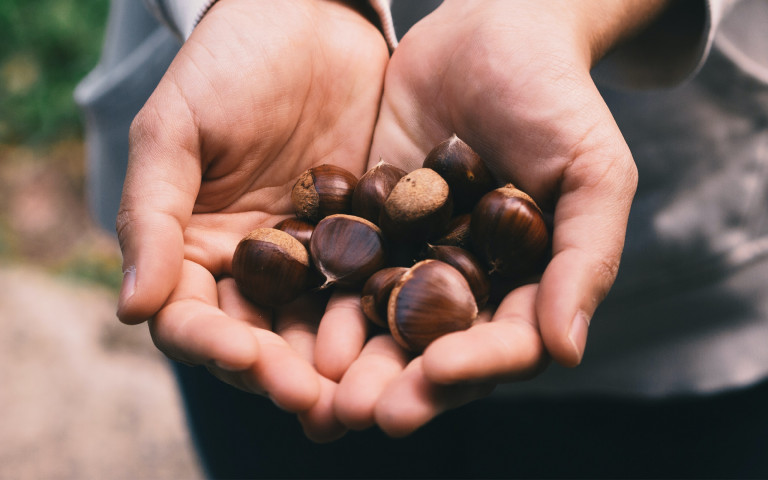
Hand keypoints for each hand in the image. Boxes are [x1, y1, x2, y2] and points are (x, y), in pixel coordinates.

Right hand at [115, 0, 387, 440]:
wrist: (306, 17)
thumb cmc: (226, 63)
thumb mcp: (173, 130)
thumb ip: (151, 216)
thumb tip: (133, 310)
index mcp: (196, 250)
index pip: (195, 318)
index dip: (217, 346)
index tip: (250, 361)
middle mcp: (255, 267)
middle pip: (264, 339)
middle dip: (288, 375)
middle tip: (322, 405)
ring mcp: (314, 258)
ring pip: (322, 326)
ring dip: (341, 365)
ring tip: (367, 394)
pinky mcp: (369, 239)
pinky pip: (376, 286)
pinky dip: (387, 316)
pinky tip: (411, 339)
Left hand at [330, 0, 666, 435]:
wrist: (492, 33)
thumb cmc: (557, 98)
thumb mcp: (592, 173)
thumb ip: (586, 256)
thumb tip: (568, 349)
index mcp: (524, 287)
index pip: (503, 343)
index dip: (473, 364)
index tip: (435, 375)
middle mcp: (466, 285)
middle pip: (433, 350)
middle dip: (397, 382)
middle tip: (359, 412)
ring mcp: (412, 258)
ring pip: (378, 322)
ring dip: (348, 358)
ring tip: (314, 388)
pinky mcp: (368, 227)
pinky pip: (340, 268)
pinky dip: (312, 298)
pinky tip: (278, 322)